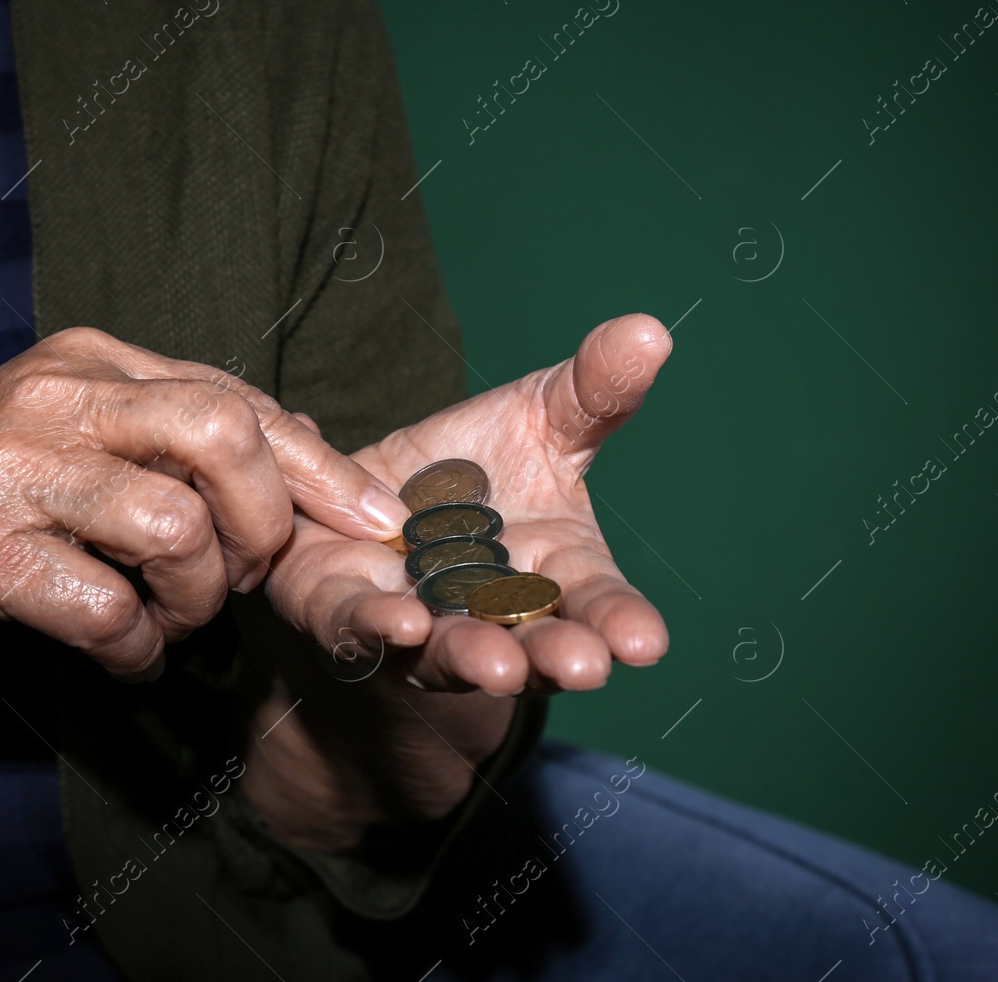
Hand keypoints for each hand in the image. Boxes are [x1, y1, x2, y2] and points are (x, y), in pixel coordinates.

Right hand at [0, 326, 409, 725]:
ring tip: (169, 621)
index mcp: (93, 360)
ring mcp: (9, 467)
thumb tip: (301, 455)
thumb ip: (172, 433)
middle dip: (266, 523)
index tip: (380, 521)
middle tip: (245, 578)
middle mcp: (55, 397)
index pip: (241, 400)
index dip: (323, 467)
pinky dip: (137, 650)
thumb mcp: (72, 432)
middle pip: (224, 437)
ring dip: (197, 601)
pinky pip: (108, 610)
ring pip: (179, 530)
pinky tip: (125, 655)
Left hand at [244, 314, 671, 848]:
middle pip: (535, 644)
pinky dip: (379, 628)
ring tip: (502, 666)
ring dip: (477, 657)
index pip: (597, 603)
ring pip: (452, 650)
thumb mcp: (542, 418)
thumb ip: (593, 390)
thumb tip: (650, 331)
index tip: (647, 643)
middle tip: (585, 665)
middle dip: (556, 655)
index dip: (622, 622)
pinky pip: (359, 628)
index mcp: (556, 574)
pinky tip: (400, 624)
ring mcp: (424, 623)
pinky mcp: (347, 614)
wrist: (372, 496)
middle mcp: (496, 615)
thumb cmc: (477, 468)